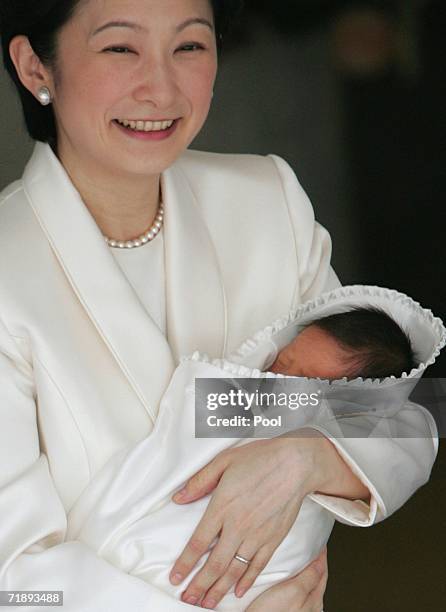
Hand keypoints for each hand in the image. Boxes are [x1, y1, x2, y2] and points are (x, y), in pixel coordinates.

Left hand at [169, 435, 321, 608]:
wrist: (295, 463)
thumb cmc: (261, 458)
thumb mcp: (224, 462)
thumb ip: (200, 481)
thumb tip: (178, 498)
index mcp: (222, 506)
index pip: (198, 543)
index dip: (185, 564)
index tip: (175, 577)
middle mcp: (238, 525)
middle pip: (214, 564)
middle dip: (199, 585)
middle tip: (188, 599)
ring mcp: (257, 535)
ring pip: (234, 570)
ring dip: (219, 589)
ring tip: (207, 603)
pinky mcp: (274, 539)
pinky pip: (258, 566)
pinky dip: (247, 581)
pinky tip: (238, 591)